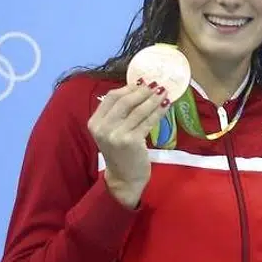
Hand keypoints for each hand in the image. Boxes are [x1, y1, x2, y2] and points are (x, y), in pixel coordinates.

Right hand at [88, 81, 169, 207]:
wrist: (124, 178)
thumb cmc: (121, 154)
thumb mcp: (112, 132)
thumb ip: (118, 114)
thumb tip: (137, 88)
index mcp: (95, 123)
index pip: (111, 97)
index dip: (128, 88)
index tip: (142, 82)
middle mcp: (103, 127)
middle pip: (124, 101)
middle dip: (142, 91)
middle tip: (157, 84)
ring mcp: (116, 134)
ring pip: (138, 110)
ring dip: (153, 99)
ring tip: (164, 92)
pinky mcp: (131, 141)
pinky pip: (147, 121)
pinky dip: (158, 111)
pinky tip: (166, 105)